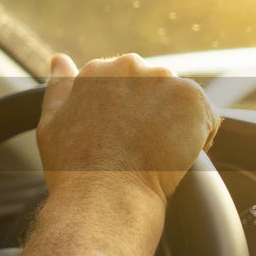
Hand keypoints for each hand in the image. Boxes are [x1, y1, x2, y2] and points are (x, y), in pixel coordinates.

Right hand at [36, 53, 219, 204]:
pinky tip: (174, 157)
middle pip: (154, 88)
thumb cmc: (73, 168)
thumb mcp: (51, 123)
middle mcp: (129, 66)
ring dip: (174, 124)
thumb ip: (58, 87)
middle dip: (151, 113)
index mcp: (96, 71)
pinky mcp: (192, 98)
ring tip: (155, 154)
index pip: (124, 85)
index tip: (120, 138)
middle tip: (138, 148)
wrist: (105, 195)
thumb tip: (59, 60)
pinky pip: (204, 116)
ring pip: (179, 102)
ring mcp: (162, 80)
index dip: (126, 115)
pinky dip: (197, 137)